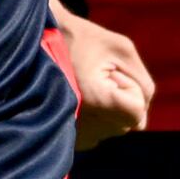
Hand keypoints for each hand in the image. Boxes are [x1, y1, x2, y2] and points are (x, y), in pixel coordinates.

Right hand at [61, 9, 155, 149]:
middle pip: (128, 122)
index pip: (137, 113)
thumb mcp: (122, 49)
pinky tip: (78, 97)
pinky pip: (98, 131)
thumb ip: (143, 82)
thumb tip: (141, 112)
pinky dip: (95, 117)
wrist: (36, 43)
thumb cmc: (81, 39)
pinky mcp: (68, 138)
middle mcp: (85, 126)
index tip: (108, 74)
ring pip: (114, 128)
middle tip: (93, 77)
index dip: (129, 89)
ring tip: (83, 86)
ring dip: (108, 109)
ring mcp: (75, 135)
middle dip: (120, 100)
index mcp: (97, 102)